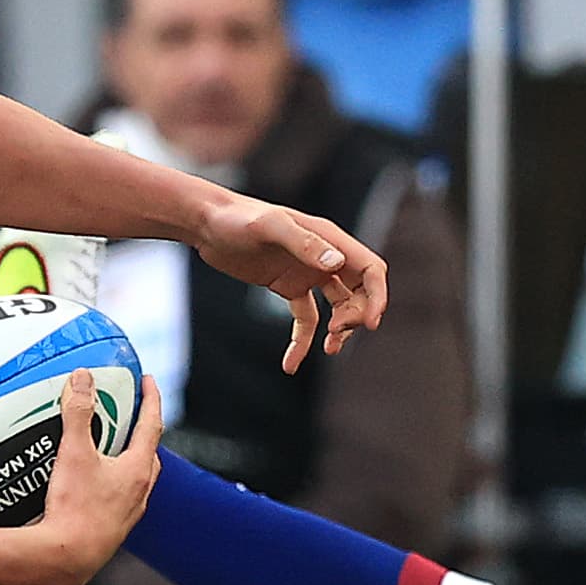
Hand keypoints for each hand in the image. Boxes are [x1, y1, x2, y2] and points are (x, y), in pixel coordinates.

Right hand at [26, 374, 163, 584]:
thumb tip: (83, 380)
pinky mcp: (113, 529)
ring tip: (105, 448)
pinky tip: (90, 484)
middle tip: (127, 415)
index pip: (152, 425)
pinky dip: (111, 483)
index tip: (149, 382)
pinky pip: (119, 498)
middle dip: (140, 431)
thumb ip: (79, 414)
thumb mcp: (74, 453)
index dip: (151, 399)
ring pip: (135, 478)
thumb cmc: (75, 510)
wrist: (66, 559)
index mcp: (137, 469)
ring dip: (126, 459)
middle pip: (147, 453)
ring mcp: (128, 513)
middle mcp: (140, 492)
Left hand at [188, 192, 386, 369]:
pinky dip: (302, 342)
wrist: (208, 224)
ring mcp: (307, 273)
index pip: (370, 269)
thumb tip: (336, 265)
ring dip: (339, 331)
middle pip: (360, 292)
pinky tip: (291, 364)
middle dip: (356, 316)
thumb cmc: (237, 220)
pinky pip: (306, 319)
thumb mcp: (269, 228)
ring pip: (338, 307)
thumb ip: (304, 243)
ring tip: (329, 349)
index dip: (377, 297)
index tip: (370, 324)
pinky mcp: (288, 287)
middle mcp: (324, 256)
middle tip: (335, 333)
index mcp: (329, 239)